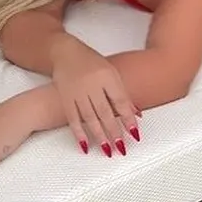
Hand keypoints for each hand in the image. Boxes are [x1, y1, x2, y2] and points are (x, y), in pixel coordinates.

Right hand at [51, 36, 139, 157]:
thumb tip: (137, 114)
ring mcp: (77, 91)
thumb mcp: (111, 72)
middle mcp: (93, 84)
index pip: (120, 100)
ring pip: (90, 117)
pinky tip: (85, 145)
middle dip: (114, 131)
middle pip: (105, 111)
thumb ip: (122, 93)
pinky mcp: (65, 98)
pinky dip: (79, 133)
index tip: (134, 133)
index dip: (128, 118)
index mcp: (107, 75)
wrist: (65, 52)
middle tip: (121, 147)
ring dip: (99, 135)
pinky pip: (72, 118)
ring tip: (107, 150)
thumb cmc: (91, 62)